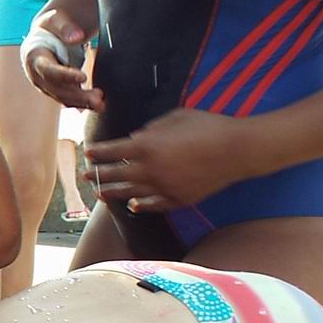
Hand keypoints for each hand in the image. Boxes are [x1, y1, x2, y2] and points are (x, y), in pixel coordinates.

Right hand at [23, 8, 102, 110]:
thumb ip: (64, 27)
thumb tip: (77, 37)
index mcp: (34, 58)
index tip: (83, 77)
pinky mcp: (56, 91)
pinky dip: (82, 104)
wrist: (44, 39)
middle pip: (57, 89)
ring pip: (63, 98)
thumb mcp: (54, 20)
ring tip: (101, 105)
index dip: (65, 76)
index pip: (49, 71)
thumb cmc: (50, 27)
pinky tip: (98, 106)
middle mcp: (37, 76)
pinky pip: (69, 100)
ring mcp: (46, 86)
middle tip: (98, 97)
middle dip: (78, 95)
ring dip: (82, 103)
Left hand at [83, 107, 247, 212]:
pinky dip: (141, 206)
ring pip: (130, 193)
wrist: (237, 150)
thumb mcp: (175, 117)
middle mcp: (150, 169)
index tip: (88, 153)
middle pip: (115, 175)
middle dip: (98, 174)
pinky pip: (153, 205)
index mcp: (147, 146)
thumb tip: (135, 138)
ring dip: (112, 193)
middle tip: (85, 175)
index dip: (98, 152)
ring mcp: (163, 187)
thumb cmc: (208, 126)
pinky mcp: (178, 199)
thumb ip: (151, 128)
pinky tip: (132, 206)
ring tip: (99, 194)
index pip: (112, 151)